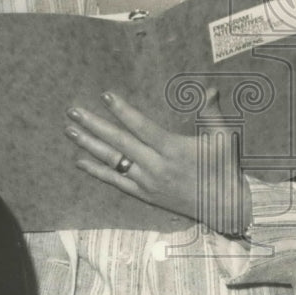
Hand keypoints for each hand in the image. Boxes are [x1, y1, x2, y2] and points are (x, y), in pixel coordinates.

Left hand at [64, 88, 249, 234]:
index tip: (106, 95)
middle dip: (95, 125)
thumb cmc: (224, 168)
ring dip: (90, 145)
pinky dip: (97, 171)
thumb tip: (210, 89)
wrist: (224, 205)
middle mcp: (156, 166)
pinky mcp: (145, 194)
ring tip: (70, 131)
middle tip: (73, 111)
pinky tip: (80, 161)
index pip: (142, 126)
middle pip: (119, 143)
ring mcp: (148, 182)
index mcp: (174, 149)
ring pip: (113, 161)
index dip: (123, 110)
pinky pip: (116, 181)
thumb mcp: (224, 138)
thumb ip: (212, 113)